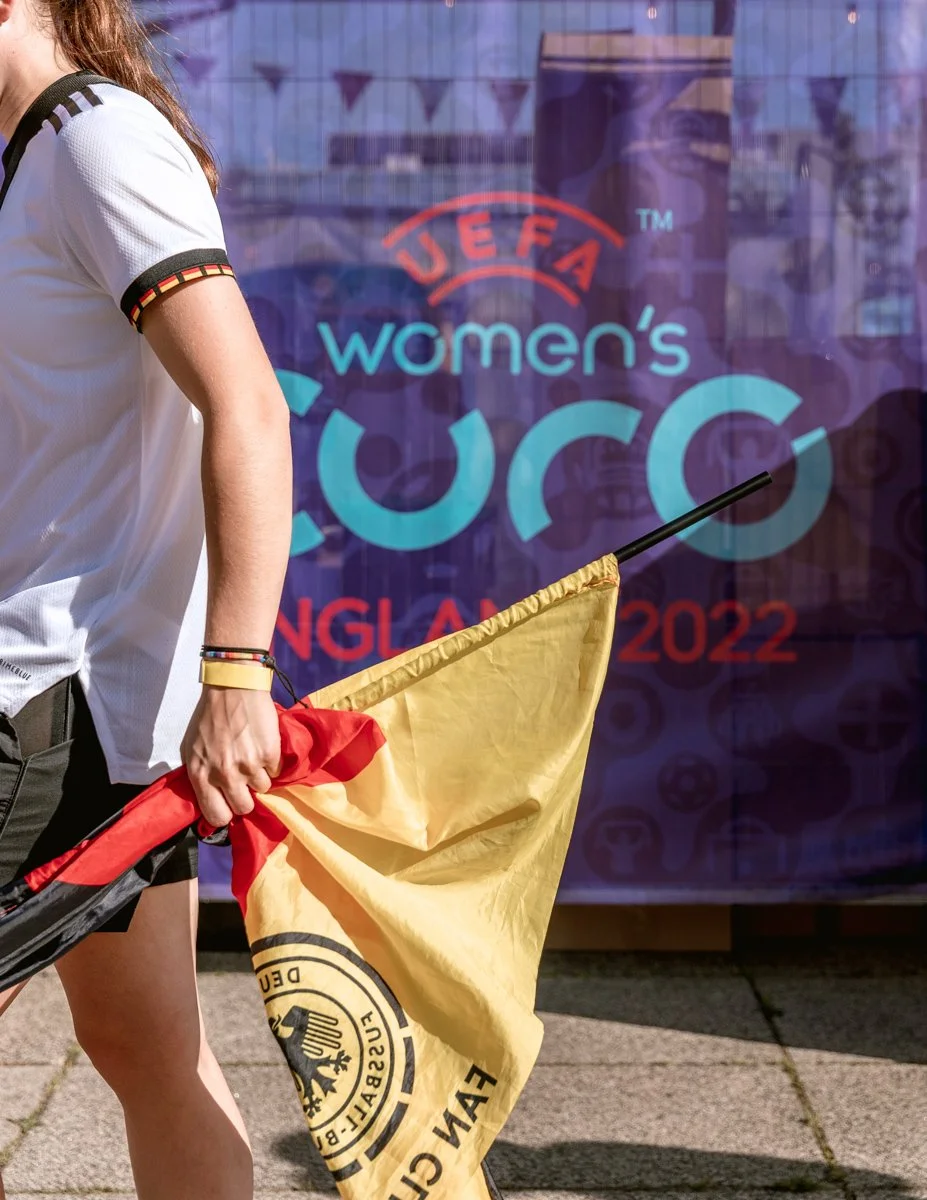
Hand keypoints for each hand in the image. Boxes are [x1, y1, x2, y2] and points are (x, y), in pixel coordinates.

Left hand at [181, 686, 281, 829]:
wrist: (233, 687)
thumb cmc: (209, 716)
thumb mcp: (190, 748)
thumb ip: (199, 775)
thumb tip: (211, 798)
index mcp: (200, 774)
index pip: (216, 816)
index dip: (225, 812)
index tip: (229, 804)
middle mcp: (224, 774)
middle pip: (244, 808)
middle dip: (246, 797)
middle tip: (245, 782)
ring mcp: (249, 766)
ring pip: (263, 789)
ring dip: (260, 776)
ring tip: (254, 756)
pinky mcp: (269, 754)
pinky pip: (276, 771)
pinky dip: (272, 762)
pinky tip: (262, 745)